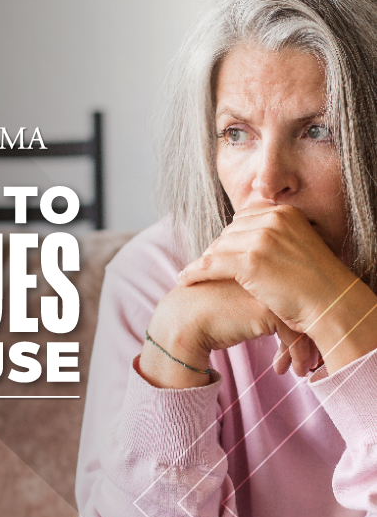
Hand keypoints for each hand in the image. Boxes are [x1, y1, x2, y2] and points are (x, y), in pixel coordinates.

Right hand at [140, 280, 312, 388]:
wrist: (183, 319)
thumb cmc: (202, 311)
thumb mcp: (231, 296)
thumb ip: (253, 296)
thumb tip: (275, 319)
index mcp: (258, 267)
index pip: (292, 291)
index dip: (299, 316)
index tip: (300, 339)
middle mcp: (267, 275)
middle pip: (301, 305)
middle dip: (307, 334)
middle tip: (310, 357)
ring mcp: (269, 291)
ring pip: (302, 319)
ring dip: (305, 347)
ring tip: (302, 367)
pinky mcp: (267, 311)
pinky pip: (294, 334)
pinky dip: (296, 354)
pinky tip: (292, 369)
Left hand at [178, 205, 376, 373]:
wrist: (332, 304)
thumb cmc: (316, 283)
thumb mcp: (298, 247)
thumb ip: (275, 237)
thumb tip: (241, 239)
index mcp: (284, 213)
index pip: (243, 219)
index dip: (231, 238)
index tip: (222, 253)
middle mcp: (272, 220)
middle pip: (228, 233)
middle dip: (218, 251)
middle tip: (206, 268)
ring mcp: (261, 239)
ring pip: (217, 248)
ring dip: (204, 263)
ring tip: (192, 275)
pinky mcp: (249, 261)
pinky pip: (210, 265)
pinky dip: (195, 273)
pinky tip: (184, 281)